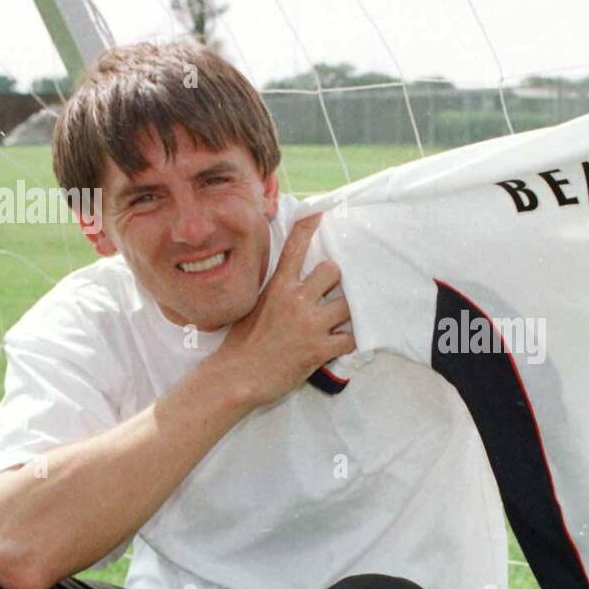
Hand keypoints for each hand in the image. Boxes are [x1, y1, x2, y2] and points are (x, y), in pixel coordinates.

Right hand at [212, 211, 355, 409]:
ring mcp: (309, 324)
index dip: (309, 227)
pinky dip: (351, 340)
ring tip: (343, 319)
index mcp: (277, 287)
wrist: (237, 377)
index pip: (294, 248)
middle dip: (337, 281)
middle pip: (332, 271)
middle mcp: (295, 300)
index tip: (321, 211)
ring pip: (348, 304)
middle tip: (335, 292)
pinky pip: (351, 338)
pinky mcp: (319, 349)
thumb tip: (288, 281)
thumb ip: (275, 290)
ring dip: (348, 312)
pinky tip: (345, 342)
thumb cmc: (242, 343)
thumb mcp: (253, 306)